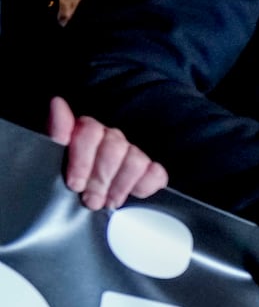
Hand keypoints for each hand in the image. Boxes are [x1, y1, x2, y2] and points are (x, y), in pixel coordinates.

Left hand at [49, 96, 168, 210]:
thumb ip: (57, 130)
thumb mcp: (54, 157)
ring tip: (108, 201)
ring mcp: (132, 155)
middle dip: (101, 178)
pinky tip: (134, 193)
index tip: (75, 184)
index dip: (83, 160)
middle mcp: (110, 140)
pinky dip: (147, 184)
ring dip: (120, 185)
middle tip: (91, 200)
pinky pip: (156, 173)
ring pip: (135, 160)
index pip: (90, 131)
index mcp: (86, 133)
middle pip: (114, 147)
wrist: (85, 202)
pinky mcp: (150, 172)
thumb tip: (57, 103)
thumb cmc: (69, 180)